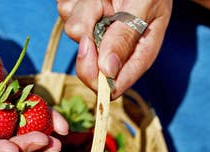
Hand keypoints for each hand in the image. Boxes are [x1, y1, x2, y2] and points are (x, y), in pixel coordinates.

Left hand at [57, 0, 172, 98]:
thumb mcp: (144, 6)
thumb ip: (126, 37)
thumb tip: (107, 71)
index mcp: (135, 54)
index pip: (113, 87)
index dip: (97, 78)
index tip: (89, 51)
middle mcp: (112, 48)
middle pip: (86, 64)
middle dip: (88, 36)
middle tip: (100, 10)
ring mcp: (93, 31)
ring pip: (73, 30)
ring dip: (85, 9)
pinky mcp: (79, 15)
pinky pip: (65, 11)